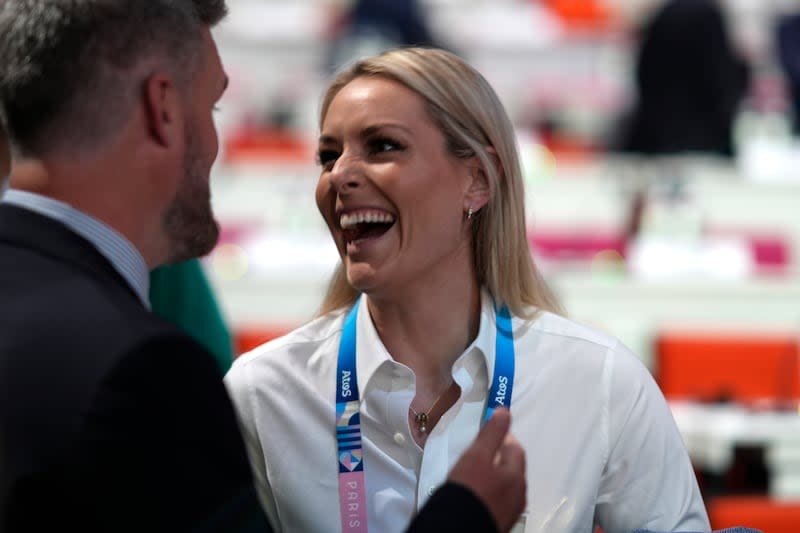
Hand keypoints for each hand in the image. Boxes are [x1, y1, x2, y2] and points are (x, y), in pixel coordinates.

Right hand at [447, 408, 525, 532]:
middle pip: (512, 467)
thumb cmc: (468, 488)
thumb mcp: (477, 455)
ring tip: (473, 475)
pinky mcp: (500, 521)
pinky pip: (498, 500)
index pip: (515, 447)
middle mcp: (520, 494)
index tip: (485, 435)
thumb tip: (505, 410)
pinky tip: (475, 493)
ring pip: (506, 485)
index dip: (501, 437)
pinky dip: (490, 492)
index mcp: (517, 476)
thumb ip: (492, 432)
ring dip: (494, 476)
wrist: (458, 527)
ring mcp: (511, 510)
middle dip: (498, 457)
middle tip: (476, 455)